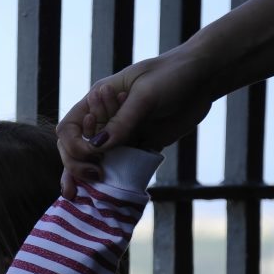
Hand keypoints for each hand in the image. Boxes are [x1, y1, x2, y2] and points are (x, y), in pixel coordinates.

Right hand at [57, 46, 216, 197]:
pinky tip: (109, 196)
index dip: (74, 145)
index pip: (69, 129)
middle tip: (95, 177)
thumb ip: (123, 121)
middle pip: (76, 149)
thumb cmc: (172, 75)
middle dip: (77, 166)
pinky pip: (122, 167)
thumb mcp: (146, 95)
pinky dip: (114, 181)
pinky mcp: (140, 146)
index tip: (93, 153)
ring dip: (88, 180)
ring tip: (81, 198)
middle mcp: (105, 120)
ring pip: (96, 162)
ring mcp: (122, 135)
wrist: (204, 77)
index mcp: (97, 100)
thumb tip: (99, 147)